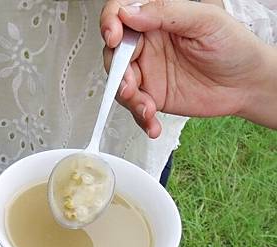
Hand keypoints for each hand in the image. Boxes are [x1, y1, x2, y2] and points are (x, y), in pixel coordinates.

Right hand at [100, 0, 276, 135]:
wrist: (248, 84)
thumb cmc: (234, 47)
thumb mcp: (205, 20)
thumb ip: (166, 12)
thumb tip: (130, 13)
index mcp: (157, 20)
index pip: (120, 15)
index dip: (110, 24)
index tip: (114, 37)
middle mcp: (148, 46)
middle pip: (114, 54)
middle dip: (118, 73)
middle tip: (131, 84)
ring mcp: (148, 72)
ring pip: (119, 84)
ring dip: (128, 99)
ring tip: (147, 107)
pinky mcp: (152, 97)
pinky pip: (135, 108)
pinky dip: (140, 118)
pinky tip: (151, 121)